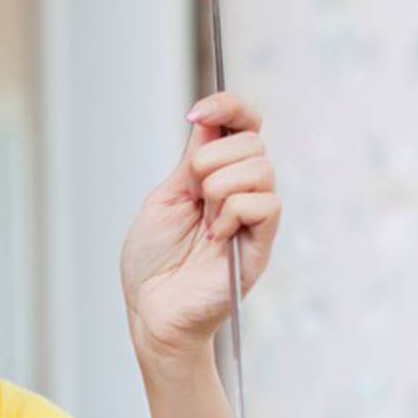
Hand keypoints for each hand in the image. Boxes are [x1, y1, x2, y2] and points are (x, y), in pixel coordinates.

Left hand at [120, 91, 280, 366]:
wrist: (152, 311)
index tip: (196, 115)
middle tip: (192, 193)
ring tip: (203, 220)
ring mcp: (255, 217)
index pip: (243, 123)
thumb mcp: (165, 198)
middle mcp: (242, 191)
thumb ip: (191, 161)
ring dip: (220, 187)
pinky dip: (233, 213)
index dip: (228, 106)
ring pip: (260, 168)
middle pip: (252, 141)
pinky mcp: (262, 244)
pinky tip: (214, 237)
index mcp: (216, 175)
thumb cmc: (153, 263)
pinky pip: (265, 205)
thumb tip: (210, 122)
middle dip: (211, 159)